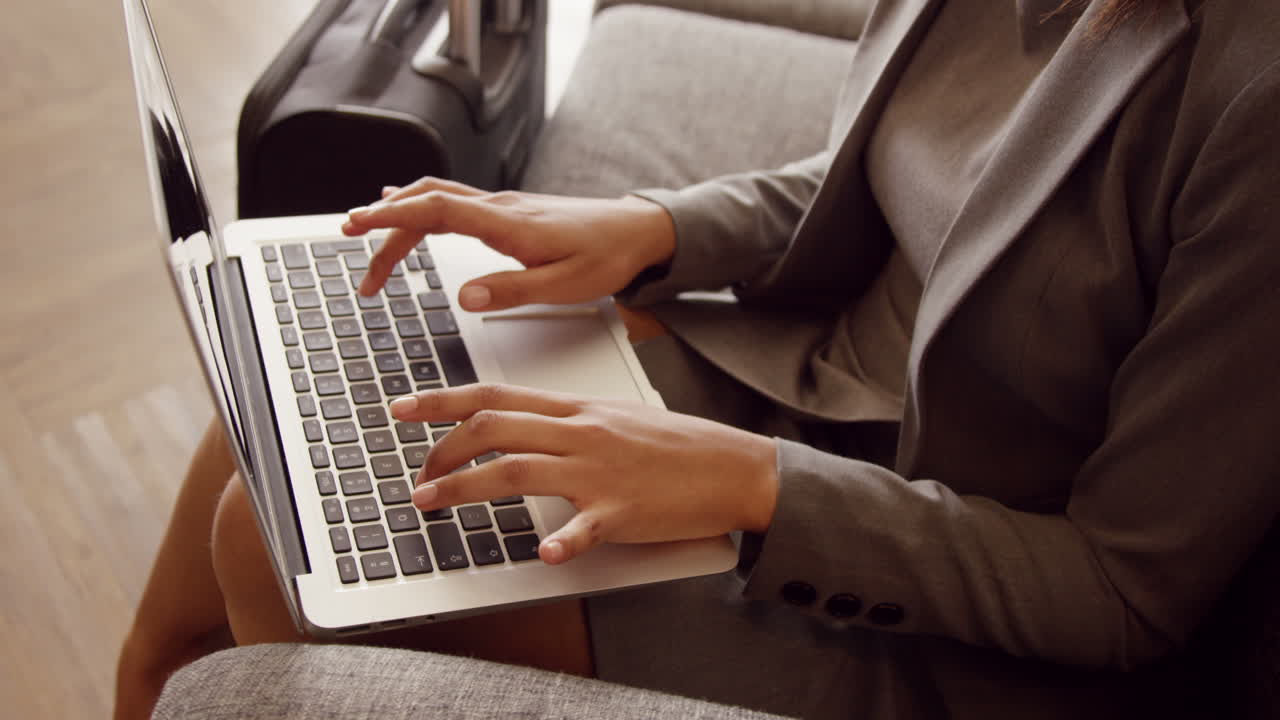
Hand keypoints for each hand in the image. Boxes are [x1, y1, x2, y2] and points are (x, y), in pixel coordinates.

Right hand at [341, 177, 675, 311]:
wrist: (638, 231)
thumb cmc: (607, 256)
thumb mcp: (566, 285)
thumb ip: (514, 291)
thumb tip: (465, 297)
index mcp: (508, 224)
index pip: (437, 209)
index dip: (392, 216)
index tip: (356, 224)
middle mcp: (500, 208)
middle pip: (426, 202)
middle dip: (383, 223)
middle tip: (351, 247)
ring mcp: (502, 207)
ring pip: (436, 198)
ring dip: (399, 217)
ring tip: (368, 241)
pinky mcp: (507, 213)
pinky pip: (452, 201)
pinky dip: (420, 206)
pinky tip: (405, 209)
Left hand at [389, 384, 778, 564]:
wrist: (732, 466)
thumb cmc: (675, 445)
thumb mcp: (615, 416)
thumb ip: (567, 422)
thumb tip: (522, 429)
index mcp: (576, 409)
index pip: (495, 396)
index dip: (441, 400)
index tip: (402, 406)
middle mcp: (580, 433)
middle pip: (492, 428)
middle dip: (440, 451)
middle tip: (416, 477)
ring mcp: (599, 470)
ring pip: (516, 469)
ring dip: (463, 488)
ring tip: (431, 503)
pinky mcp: (623, 509)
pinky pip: (586, 527)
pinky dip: (562, 542)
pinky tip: (543, 554)